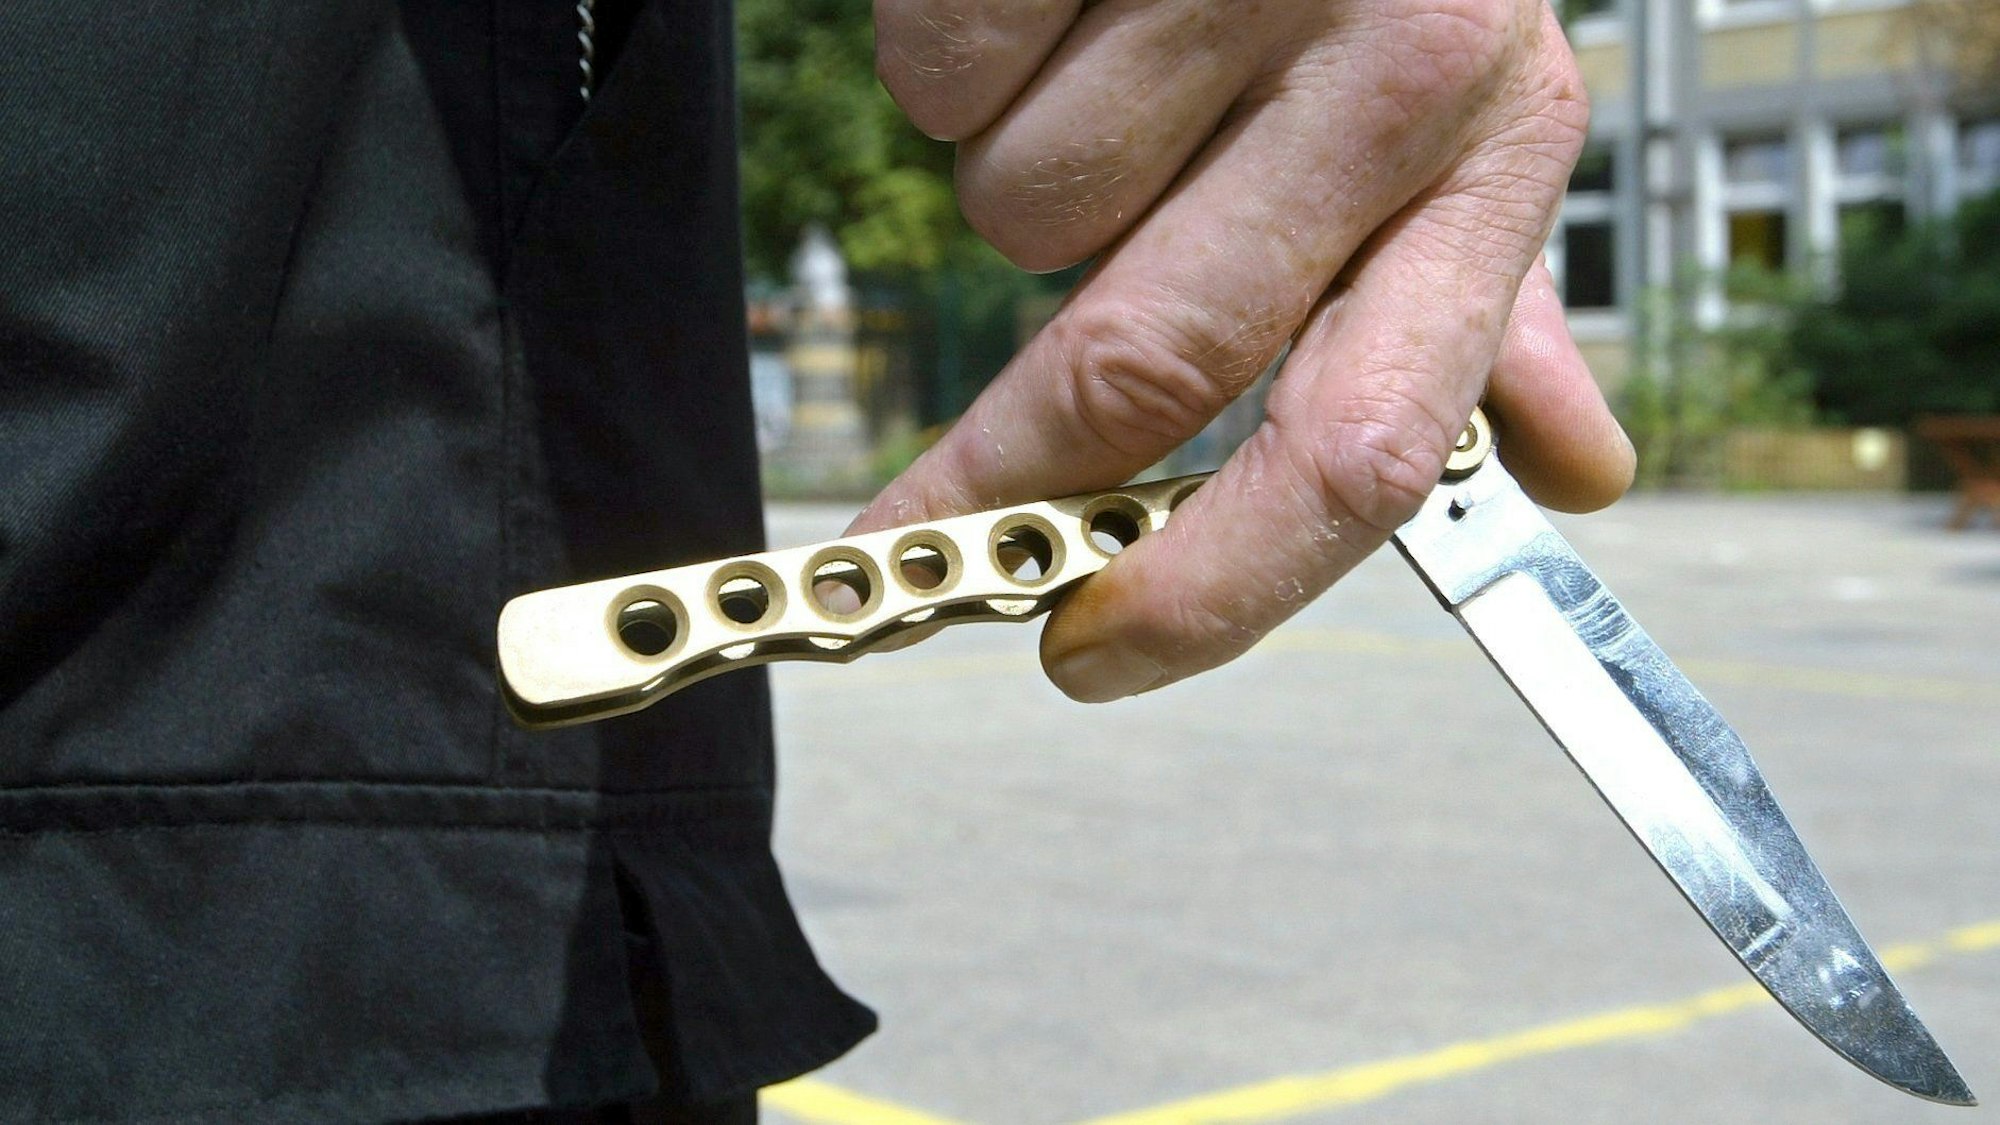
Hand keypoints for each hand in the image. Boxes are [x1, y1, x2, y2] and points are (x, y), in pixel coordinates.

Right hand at [855, 0, 1633, 701]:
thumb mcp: (1473, 115)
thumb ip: (1488, 300)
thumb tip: (1578, 473)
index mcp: (1490, 153)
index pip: (1368, 441)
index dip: (1217, 588)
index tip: (1088, 654)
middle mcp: (1390, 63)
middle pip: (1142, 354)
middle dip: (998, 474)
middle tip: (902, 542)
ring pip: (1019, 212)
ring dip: (1022, 187)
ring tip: (1104, 74)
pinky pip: (938, 77)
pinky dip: (957, 66)